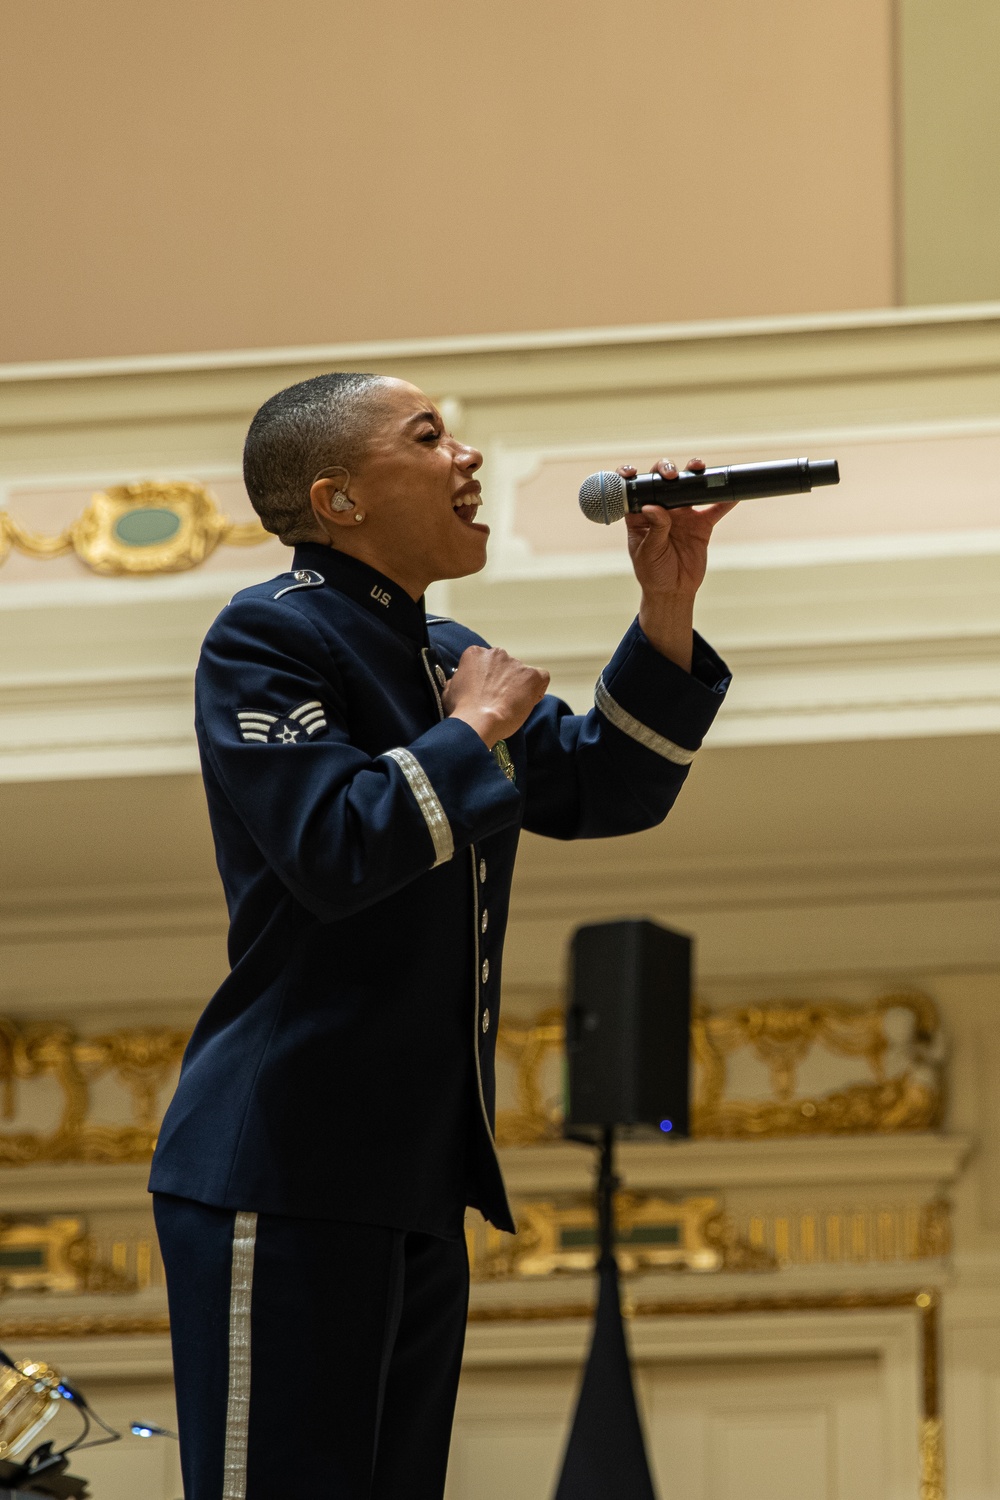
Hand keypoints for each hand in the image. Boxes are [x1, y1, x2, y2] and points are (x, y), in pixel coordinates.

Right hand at [442, 645, 549, 747]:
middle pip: (504, 665)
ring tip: (511, 706)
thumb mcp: (449, 691)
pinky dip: (538, 688)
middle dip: (503, 680)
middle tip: (498, 700)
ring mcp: (515, 663)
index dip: (486, 678)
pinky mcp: (532, 676)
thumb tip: (460, 681)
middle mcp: (496, 653)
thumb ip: (458, 680)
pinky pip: (541, 677)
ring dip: (518, 686)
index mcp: (475, 654)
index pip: (485, 661)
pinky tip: (529, 701)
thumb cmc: (461, 710)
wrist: (478, 722)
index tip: (485, 692)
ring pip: (521, 673)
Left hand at [617, 458, 735, 670]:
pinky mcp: (702, 524)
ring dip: (695, 474)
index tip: (632, 473)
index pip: (634, 489)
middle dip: (667, 470)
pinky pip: (715, 508)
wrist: (674, 591)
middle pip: (664, 481)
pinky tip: (733, 492)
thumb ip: (654, 529)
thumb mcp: (649, 553)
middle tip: (671, 476)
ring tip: (699, 469)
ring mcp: (683, 514)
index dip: (630, 476)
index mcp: (640, 514)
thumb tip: (653, 507)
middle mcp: (661, 508)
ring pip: (690, 487)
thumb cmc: (652, 573)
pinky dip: (725, 499)